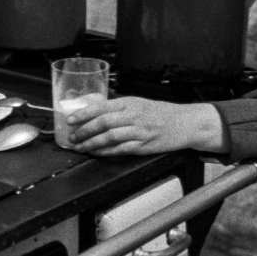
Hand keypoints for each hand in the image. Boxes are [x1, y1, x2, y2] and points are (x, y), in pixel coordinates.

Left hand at [67, 97, 226, 156]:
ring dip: (91, 143)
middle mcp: (134, 116)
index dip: (83, 114)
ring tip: (80, 147)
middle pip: (103, 123)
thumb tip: (95, 111)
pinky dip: (106, 152)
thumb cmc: (162, 112)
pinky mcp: (144, 146)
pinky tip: (96, 153)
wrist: (186, 123)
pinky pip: (120, 150)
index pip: (101, 106)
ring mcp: (139, 132)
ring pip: (109, 137)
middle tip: (72, 137)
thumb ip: (119, 108)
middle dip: (83, 131)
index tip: (70, 119)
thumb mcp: (139, 103)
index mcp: (130, 102)